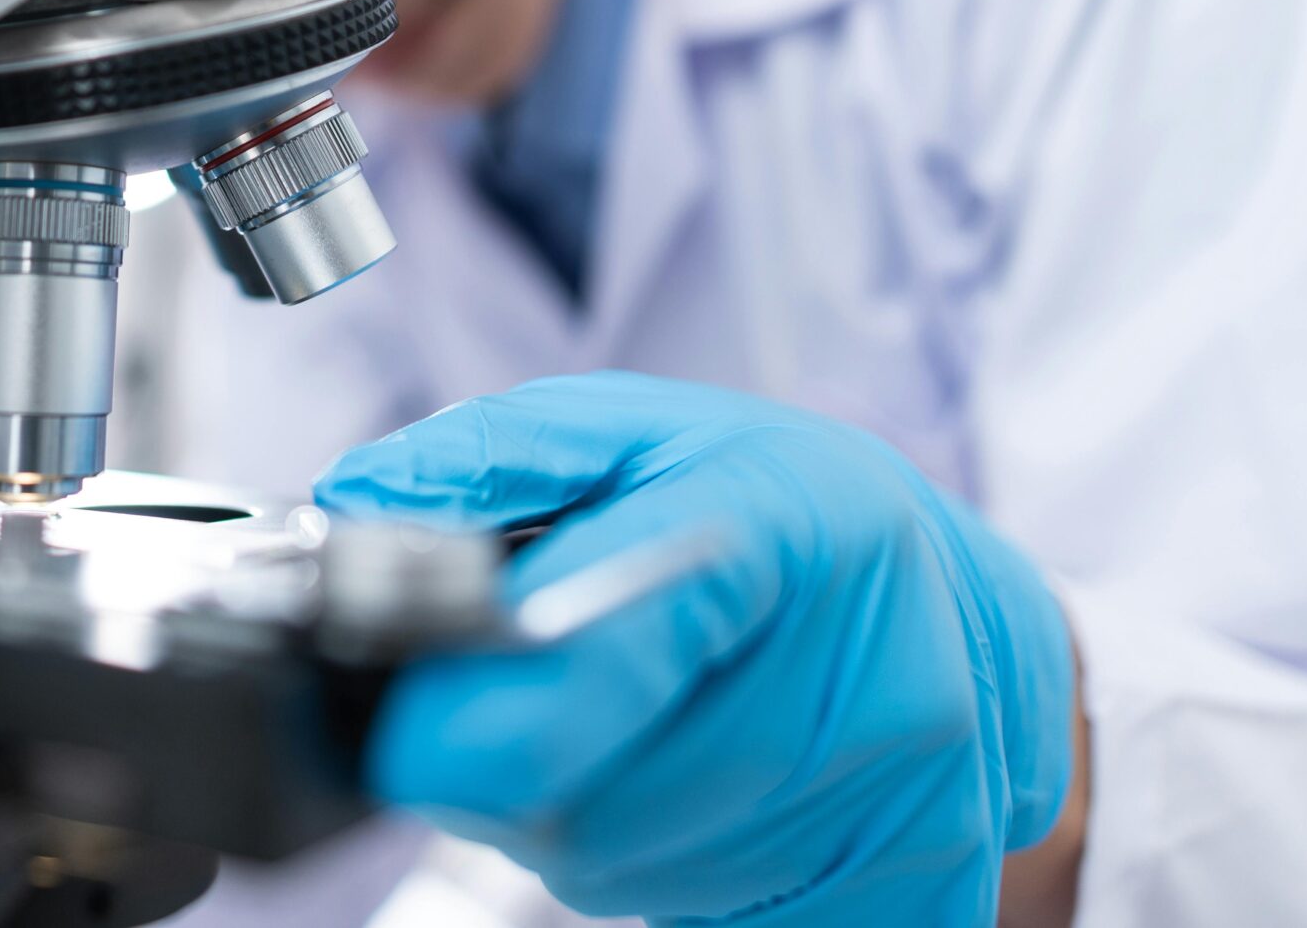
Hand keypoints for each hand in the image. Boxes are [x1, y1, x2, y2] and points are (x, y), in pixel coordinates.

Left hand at [315, 373, 1078, 925]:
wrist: (943, 586)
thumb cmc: (771, 500)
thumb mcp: (627, 428)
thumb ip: (485, 459)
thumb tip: (362, 514)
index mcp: (786, 519)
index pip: (597, 656)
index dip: (476, 716)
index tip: (415, 733)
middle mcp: (868, 668)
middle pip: (588, 804)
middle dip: (519, 760)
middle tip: (544, 693)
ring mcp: (908, 799)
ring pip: (628, 874)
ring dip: (587, 814)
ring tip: (637, 720)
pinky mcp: (916, 889)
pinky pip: (706, 922)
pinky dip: (664, 869)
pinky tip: (692, 786)